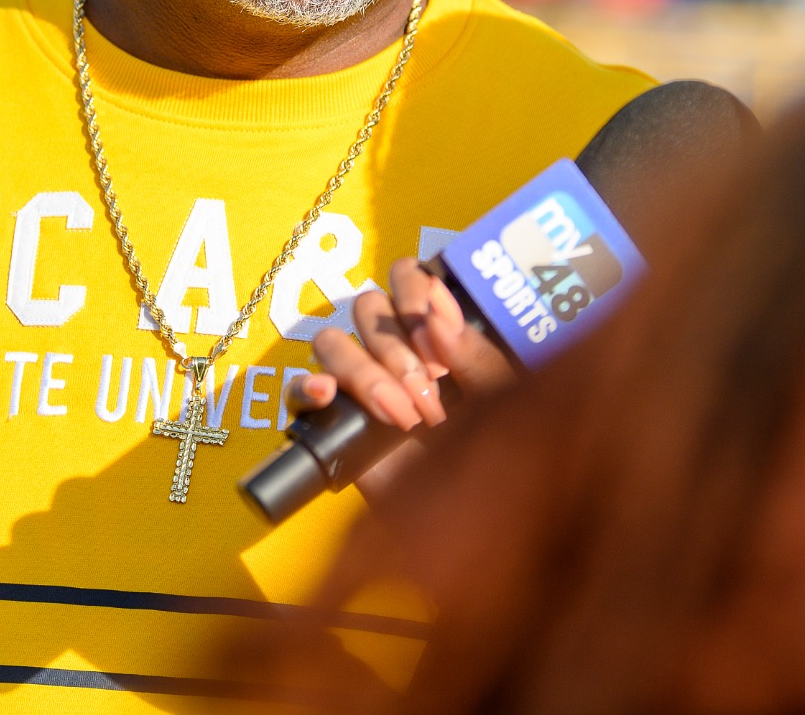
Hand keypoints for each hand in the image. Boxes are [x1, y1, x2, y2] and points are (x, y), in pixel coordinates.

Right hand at [283, 256, 515, 497]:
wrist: (480, 527)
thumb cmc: (503, 460)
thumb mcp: (504, 403)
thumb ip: (474, 354)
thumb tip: (437, 306)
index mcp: (439, 333)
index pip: (406, 277)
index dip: (414, 297)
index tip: (437, 345)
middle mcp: (396, 349)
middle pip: (367, 307)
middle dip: (396, 350)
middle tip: (430, 402)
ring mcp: (361, 385)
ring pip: (332, 342)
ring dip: (364, 374)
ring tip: (401, 418)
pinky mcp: (335, 423)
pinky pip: (300, 391)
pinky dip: (308, 387)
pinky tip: (330, 396)